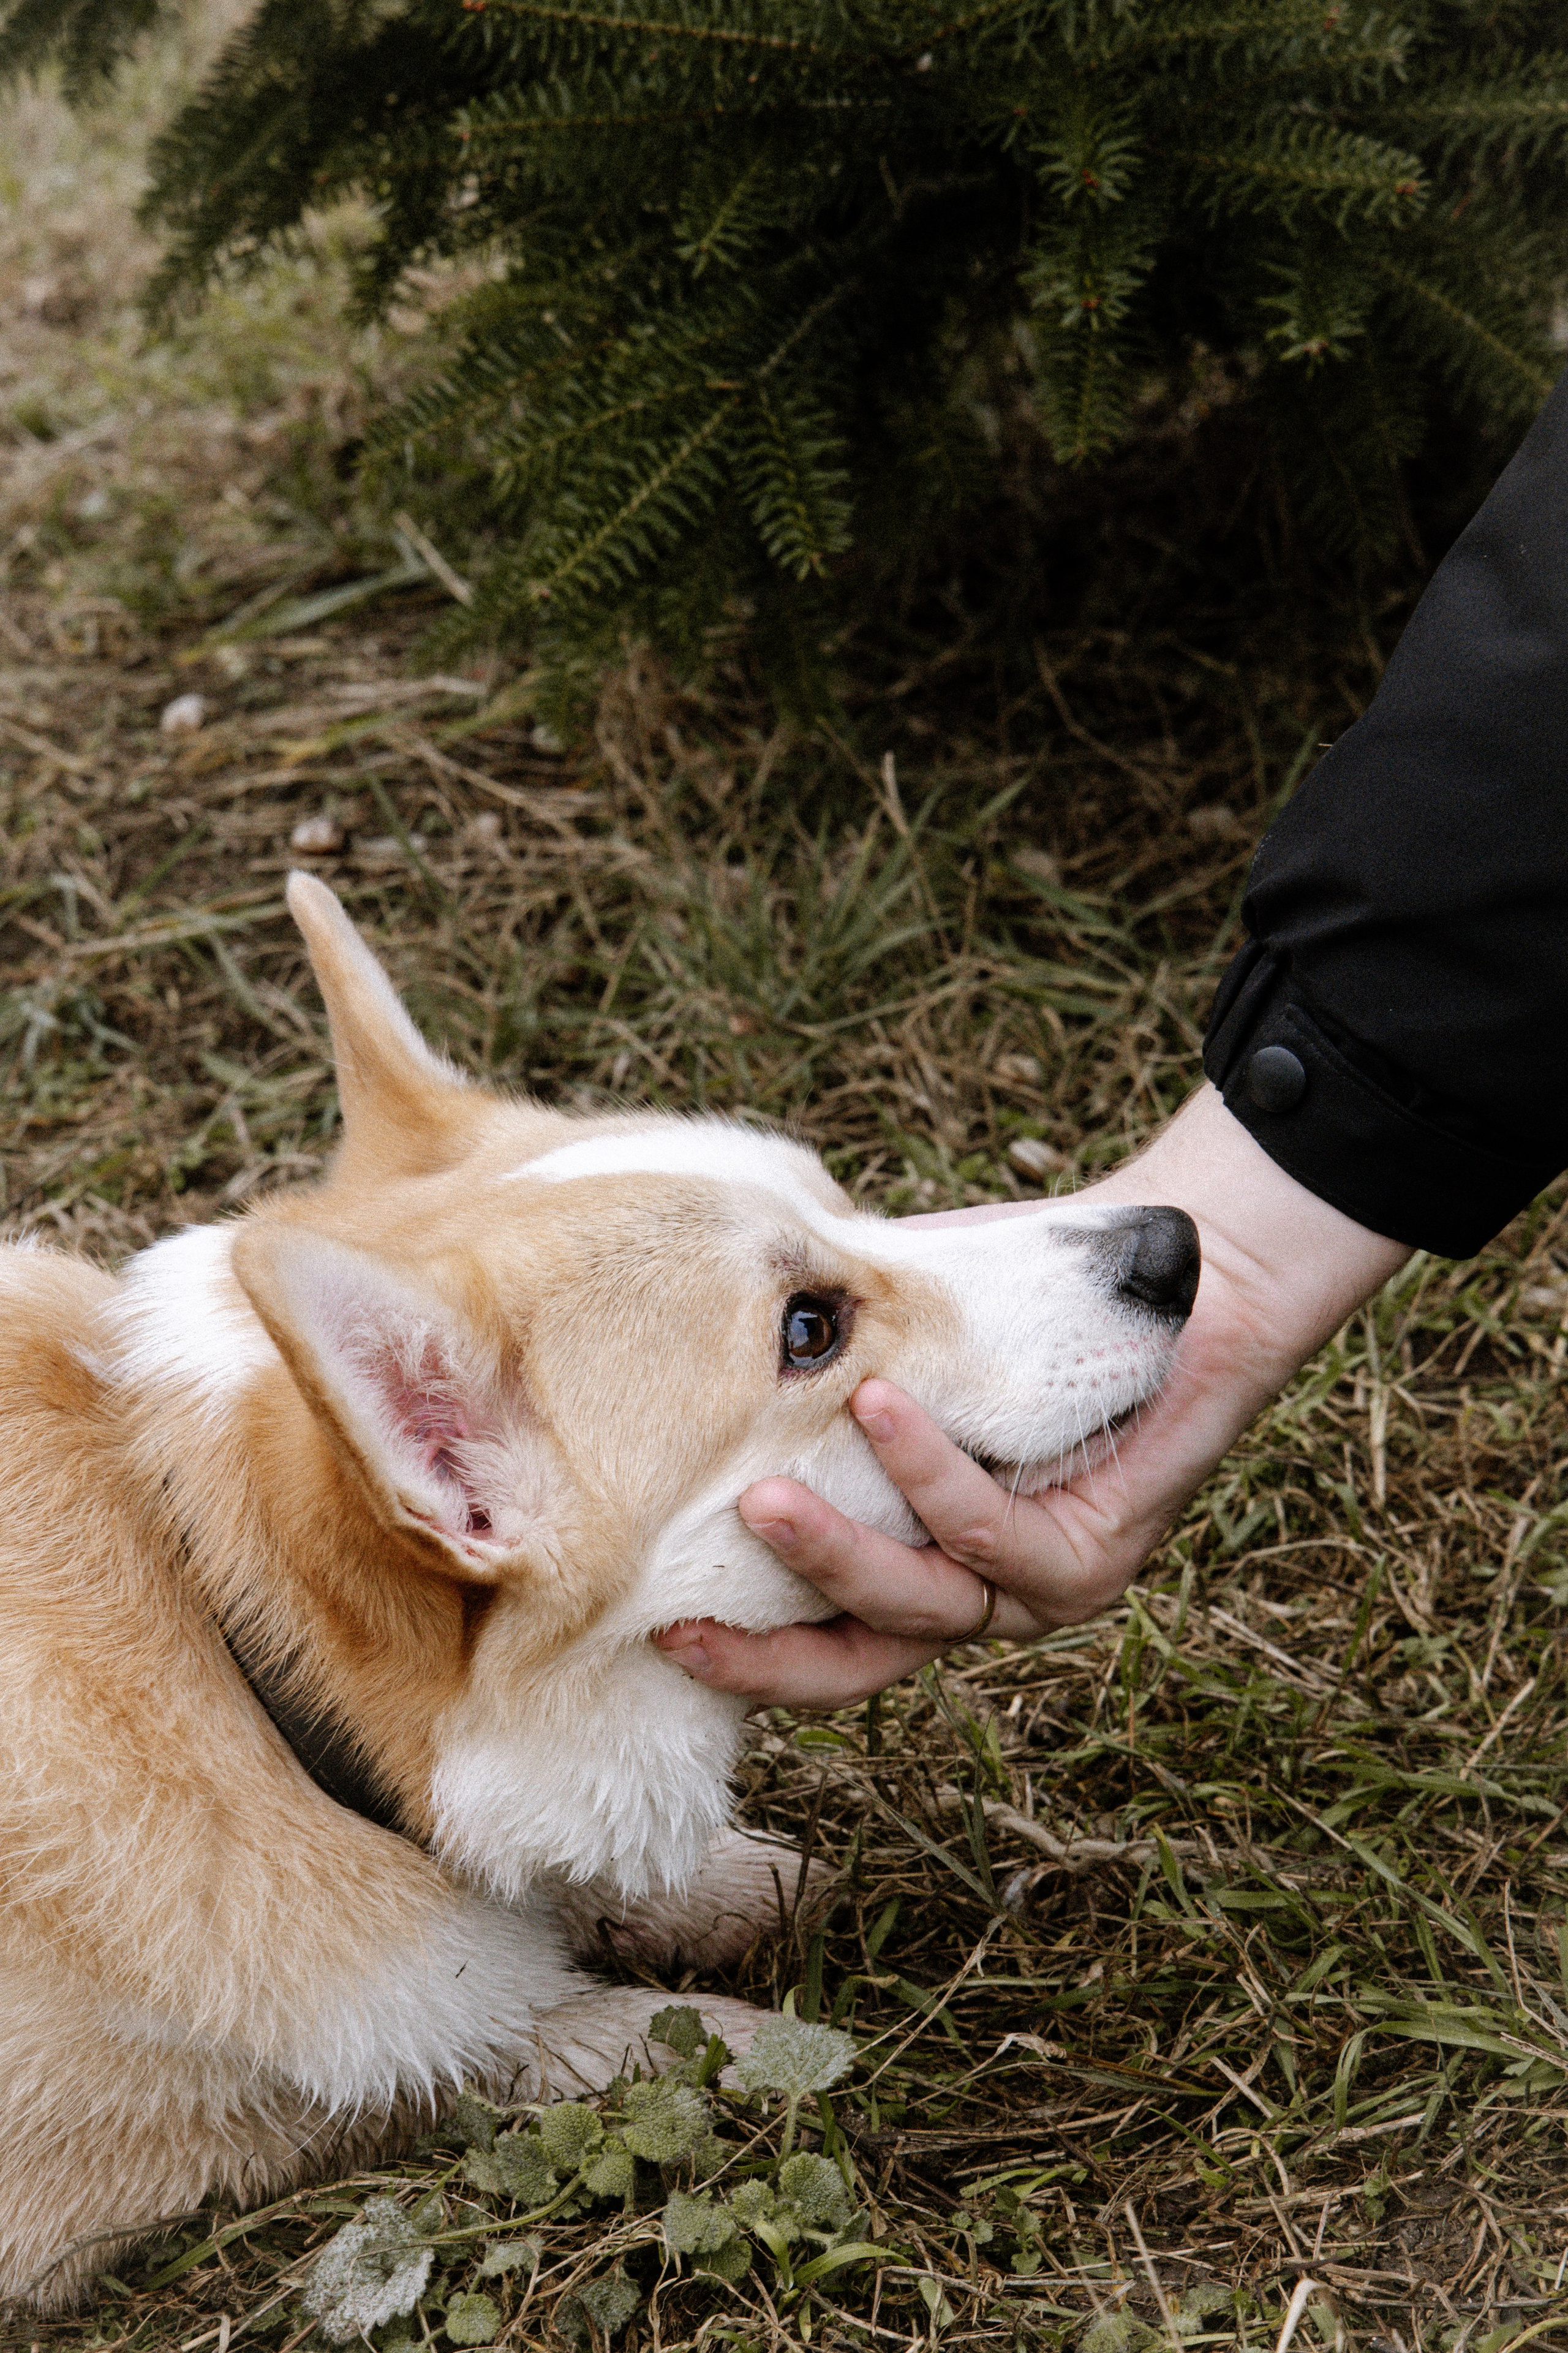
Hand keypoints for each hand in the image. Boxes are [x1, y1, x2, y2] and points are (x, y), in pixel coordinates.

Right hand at [652, 1083, 1409, 1706]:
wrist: (1178, 1274)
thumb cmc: (1036, 1300)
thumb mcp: (911, 1335)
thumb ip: (830, 1356)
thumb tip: (711, 1323)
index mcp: (928, 1562)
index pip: (824, 1637)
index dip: (744, 1652)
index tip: (654, 1627)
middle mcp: (983, 1596)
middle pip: (862, 1662)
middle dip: (766, 1658)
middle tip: (678, 1625)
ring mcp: (1043, 1587)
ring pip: (923, 1606)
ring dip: (836, 1556)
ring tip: (763, 1503)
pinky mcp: (1098, 1552)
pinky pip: (992, 1532)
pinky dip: (928, 1474)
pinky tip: (879, 1409)